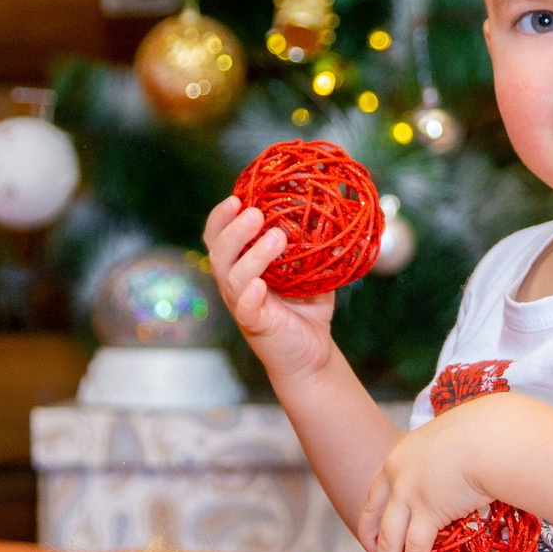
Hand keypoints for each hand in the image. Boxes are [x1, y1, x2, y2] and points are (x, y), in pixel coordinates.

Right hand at [202, 196, 336, 385]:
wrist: (313, 354)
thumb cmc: (307, 310)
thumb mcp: (311, 272)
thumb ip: (314, 245)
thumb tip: (333, 212)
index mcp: (242, 265)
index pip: (219, 237)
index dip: (222, 216)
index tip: (237, 197)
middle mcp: (236, 283)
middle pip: (219, 252)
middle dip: (233, 229)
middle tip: (255, 213)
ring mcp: (242, 304)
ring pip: (232, 277)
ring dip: (251, 255)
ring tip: (276, 237)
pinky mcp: (255, 325)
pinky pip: (245, 308)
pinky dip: (250, 295)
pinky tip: (260, 284)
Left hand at [357, 391, 528, 551]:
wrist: (492, 436)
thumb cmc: (485, 433)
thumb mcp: (451, 442)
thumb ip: (446, 460)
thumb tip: (462, 470)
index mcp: (400, 456)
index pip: (376, 494)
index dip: (372, 519)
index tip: (374, 537)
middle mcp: (396, 476)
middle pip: (373, 519)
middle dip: (373, 547)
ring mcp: (409, 494)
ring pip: (389, 541)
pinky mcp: (428, 511)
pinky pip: (416, 549)